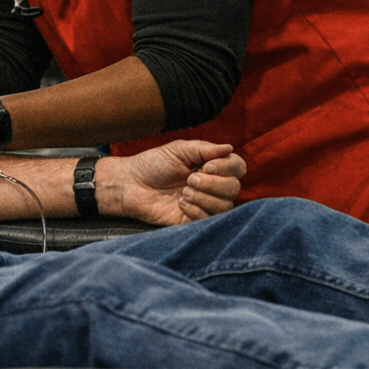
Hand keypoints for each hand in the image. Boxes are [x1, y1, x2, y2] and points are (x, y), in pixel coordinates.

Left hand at [105, 141, 245, 225]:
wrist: (130, 184)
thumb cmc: (153, 164)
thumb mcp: (178, 150)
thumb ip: (204, 149)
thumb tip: (229, 148)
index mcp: (211, 166)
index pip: (237, 168)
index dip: (227, 168)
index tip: (206, 166)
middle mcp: (212, 186)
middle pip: (234, 188)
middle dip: (213, 184)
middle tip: (190, 179)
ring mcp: (204, 203)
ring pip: (224, 206)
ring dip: (203, 198)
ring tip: (183, 192)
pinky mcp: (194, 220)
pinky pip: (209, 219)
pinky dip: (196, 210)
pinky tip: (180, 204)